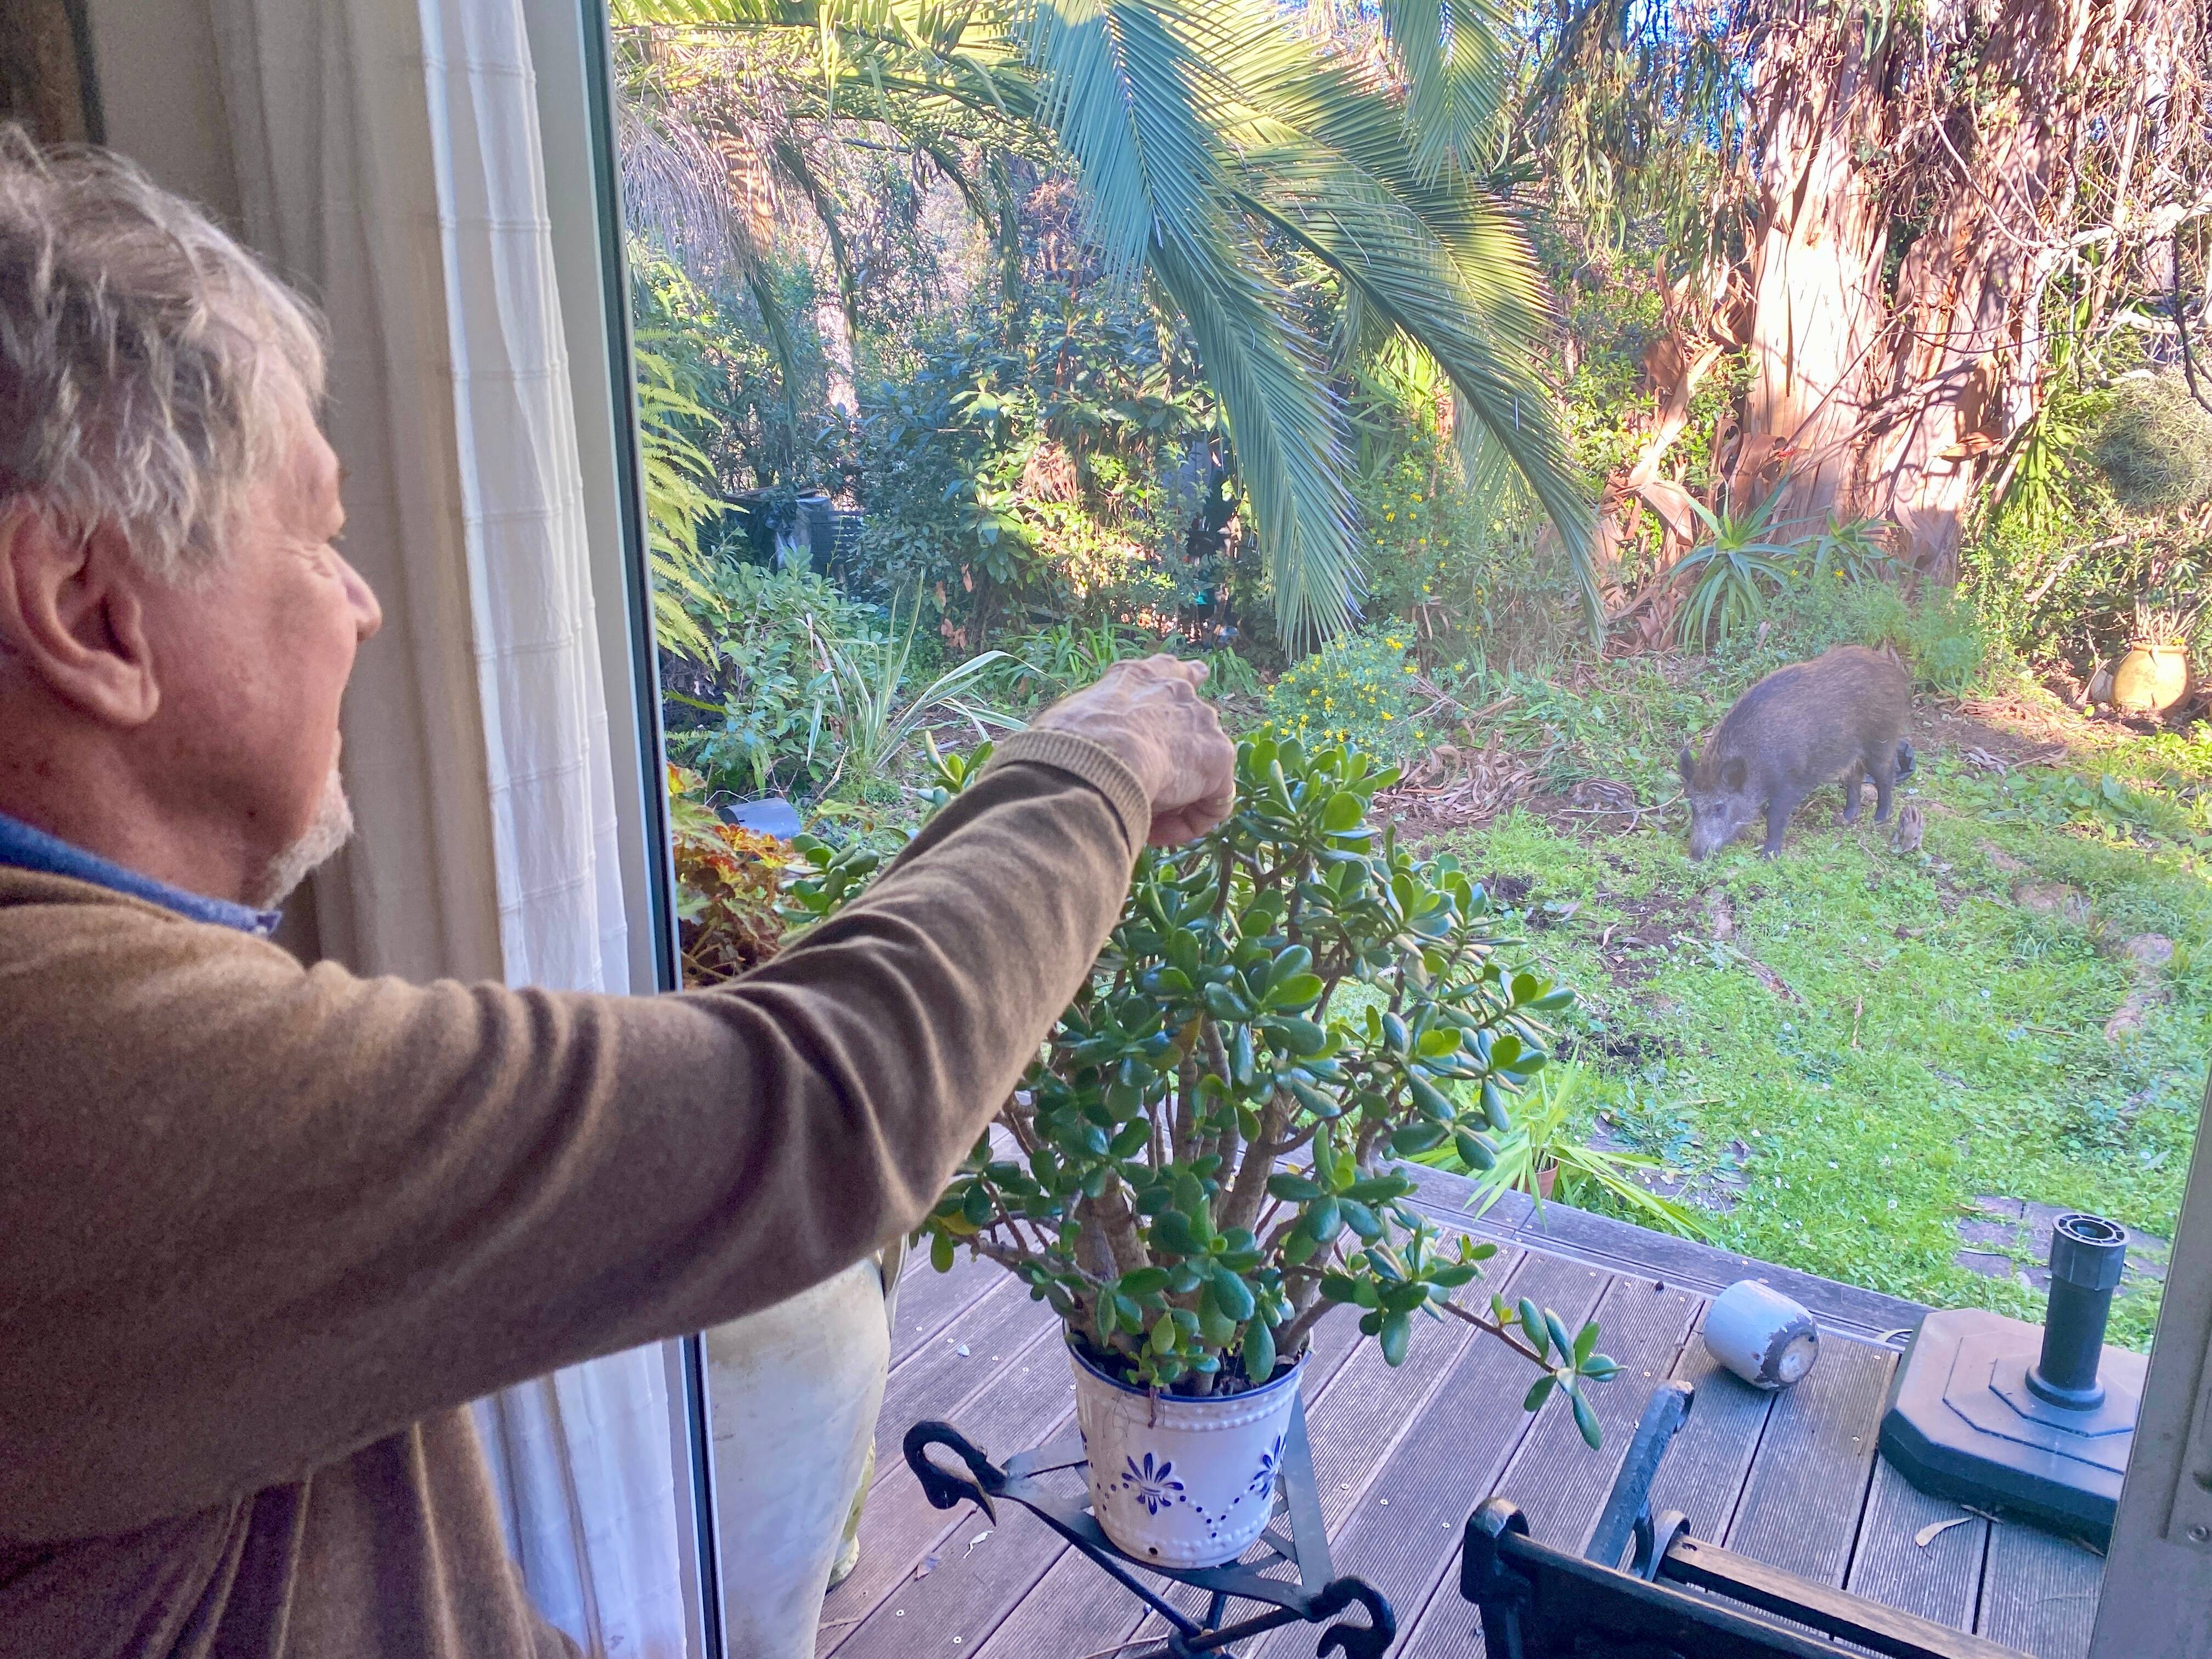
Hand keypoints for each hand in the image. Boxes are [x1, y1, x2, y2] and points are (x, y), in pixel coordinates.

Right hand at [1032, 655, 1235, 845]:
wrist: (1097, 756)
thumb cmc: (1068, 743)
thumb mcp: (1070, 724)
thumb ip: (1089, 731)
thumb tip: (1077, 756)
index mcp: (1139, 677)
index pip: (1170, 669)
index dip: (1185, 677)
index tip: (1197, 675)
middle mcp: (1178, 691)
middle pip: (1198, 722)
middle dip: (1180, 760)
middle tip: (1148, 791)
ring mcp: (1203, 723)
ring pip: (1201, 771)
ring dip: (1176, 798)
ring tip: (1142, 817)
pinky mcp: (1218, 758)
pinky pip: (1212, 803)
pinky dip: (1189, 824)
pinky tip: (1159, 832)